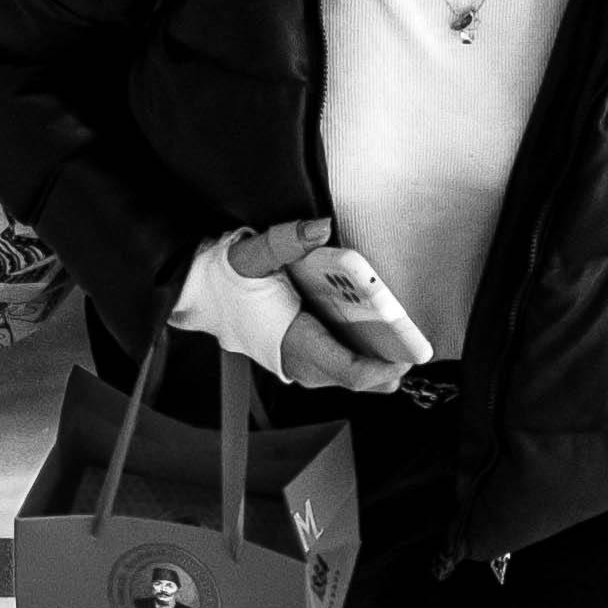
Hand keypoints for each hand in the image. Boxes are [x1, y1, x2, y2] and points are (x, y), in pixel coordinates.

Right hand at [182, 219, 434, 392]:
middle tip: (412, 349)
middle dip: (385, 369)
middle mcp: (294, 361)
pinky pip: (335, 369)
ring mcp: (295, 364)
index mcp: (290, 341)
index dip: (380, 369)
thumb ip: (288, 239)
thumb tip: (321, 228)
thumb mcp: (254, 251)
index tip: (405, 357)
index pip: (345, 370)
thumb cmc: (225, 277)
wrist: (195, 294)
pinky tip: (375, 341)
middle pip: (352, 380)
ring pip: (344, 377)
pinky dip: (357, 359)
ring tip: (399, 346)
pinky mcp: (295, 359)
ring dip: (373, 366)